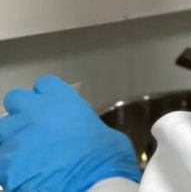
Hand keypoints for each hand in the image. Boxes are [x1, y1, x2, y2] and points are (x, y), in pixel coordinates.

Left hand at [0, 76, 140, 191]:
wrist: (91, 188)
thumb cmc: (106, 159)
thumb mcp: (106, 133)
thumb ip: (87, 125)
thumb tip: (83, 132)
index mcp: (62, 100)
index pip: (45, 84)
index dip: (48, 95)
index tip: (53, 107)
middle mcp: (34, 113)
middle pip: (15, 99)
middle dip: (23, 112)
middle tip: (34, 127)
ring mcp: (15, 138)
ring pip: (0, 129)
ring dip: (10, 137)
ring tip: (22, 152)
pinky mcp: (3, 164)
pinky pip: (0, 159)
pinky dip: (7, 164)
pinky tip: (20, 171)